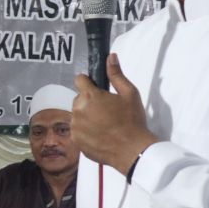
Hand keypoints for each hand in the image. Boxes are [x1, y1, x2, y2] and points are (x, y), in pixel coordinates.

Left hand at [72, 53, 159, 175]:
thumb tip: (110, 57)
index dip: (88, 83)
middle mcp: (78, 110)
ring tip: (104, 124)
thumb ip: (116, 74)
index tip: (97, 89)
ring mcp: (75, 127)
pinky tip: (100, 135)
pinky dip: (85, 131)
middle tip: (106, 110)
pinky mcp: (76, 141)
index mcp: (89, 96)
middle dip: (88, 102)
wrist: (132, 151)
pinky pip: (78, 131)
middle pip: (78, 99)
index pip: (79, 80)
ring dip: (86, 117)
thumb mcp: (129, 93)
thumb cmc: (132, 121)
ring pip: (77, 115)